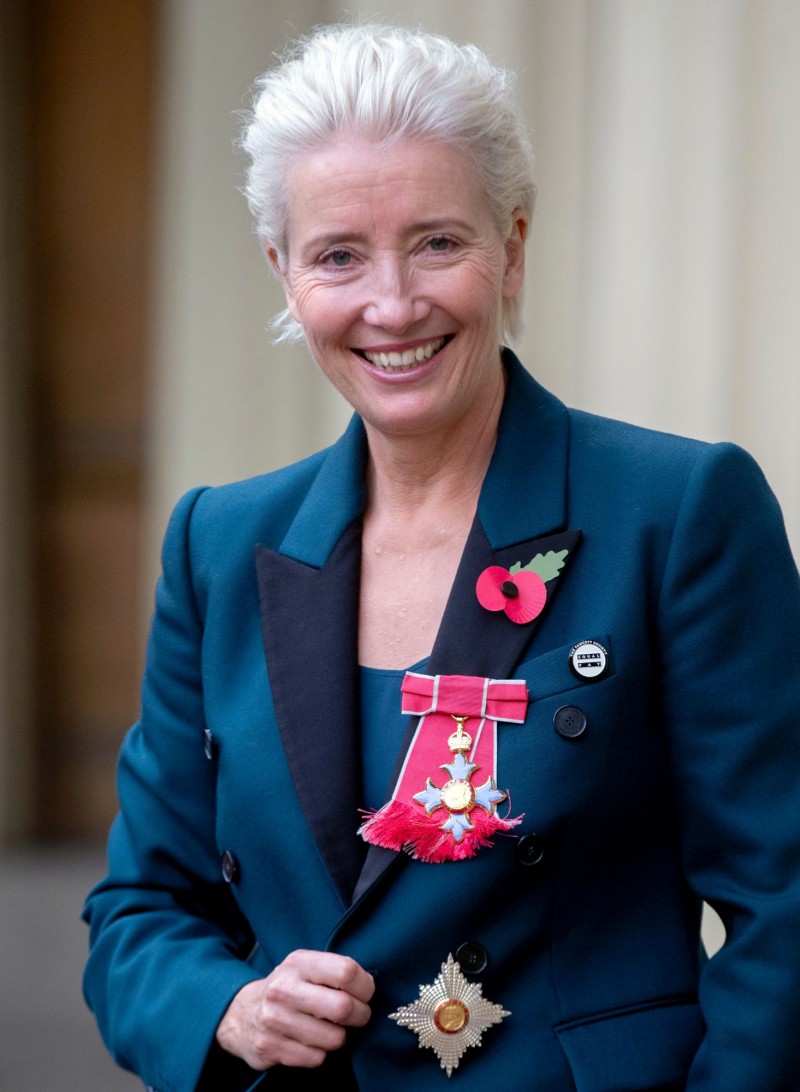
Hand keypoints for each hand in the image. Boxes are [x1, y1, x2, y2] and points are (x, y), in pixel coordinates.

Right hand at [215, 949, 374, 1070]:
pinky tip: (312, 1042)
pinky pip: (316, 1058)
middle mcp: (283, 988)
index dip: (365, 986)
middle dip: (360, 1015)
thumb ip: (334, 972)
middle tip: (358, 1015)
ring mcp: (274, 1019)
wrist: (241, 1013)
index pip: (346, 971)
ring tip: (331, 1028)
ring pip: (333, 1038)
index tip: (366, 993)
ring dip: (339, 1037)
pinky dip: (320, 1053)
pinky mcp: (269, 1047)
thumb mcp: (306, 968)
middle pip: (342, 1007)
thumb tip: (371, 987)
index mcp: (298, 962)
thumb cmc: (288, 988)